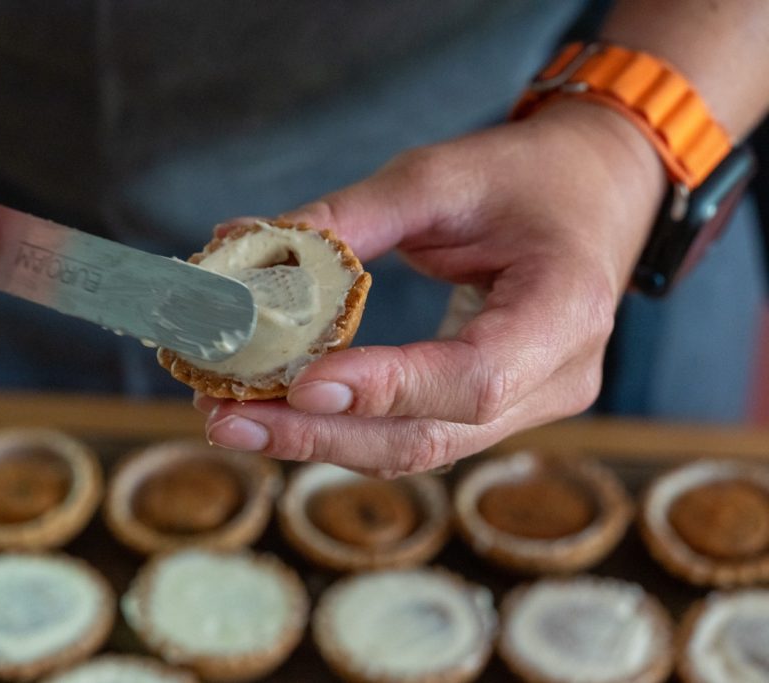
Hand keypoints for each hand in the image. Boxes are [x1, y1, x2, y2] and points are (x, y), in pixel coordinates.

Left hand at [197, 100, 664, 476]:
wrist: (592, 193)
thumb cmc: (525, 177)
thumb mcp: (440, 176)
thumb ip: (352, 219)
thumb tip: (244, 249)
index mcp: (569, 308)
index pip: (475, 376)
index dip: (385, 388)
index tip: (298, 386)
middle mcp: (556, 378)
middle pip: (431, 437)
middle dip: (320, 435)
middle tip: (226, 419)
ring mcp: (528, 405)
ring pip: (414, 449)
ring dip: (317, 440)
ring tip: (232, 420)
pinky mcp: (491, 410)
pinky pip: (411, 433)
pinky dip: (340, 426)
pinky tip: (276, 412)